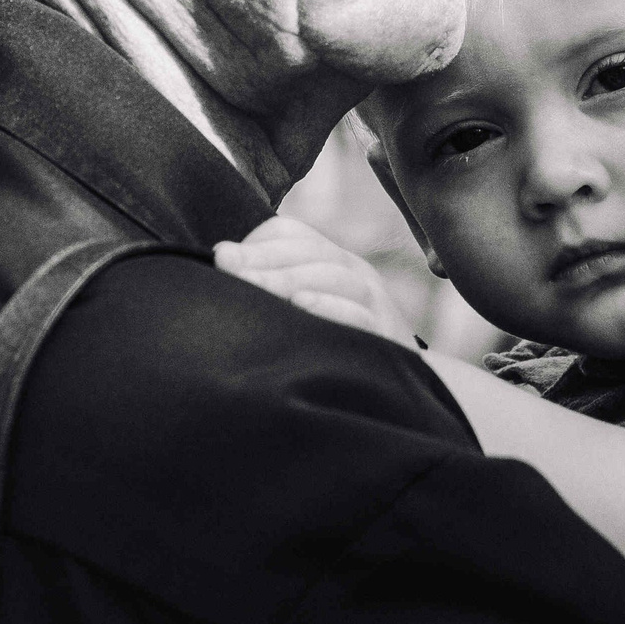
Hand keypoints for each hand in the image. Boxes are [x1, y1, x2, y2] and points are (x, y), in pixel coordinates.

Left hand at [215, 217, 422, 348]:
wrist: (403, 389)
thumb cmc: (337, 346)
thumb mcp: (308, 308)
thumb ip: (273, 287)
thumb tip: (221, 264)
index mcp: (334, 260)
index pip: (294, 234)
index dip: (256, 242)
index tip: (221, 261)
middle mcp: (356, 273)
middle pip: (309, 251)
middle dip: (262, 257)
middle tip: (222, 265)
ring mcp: (376, 302)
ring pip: (334, 275)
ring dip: (287, 278)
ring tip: (251, 284)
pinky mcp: (386, 336)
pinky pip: (360, 315)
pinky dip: (330, 307)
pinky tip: (301, 306)